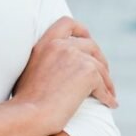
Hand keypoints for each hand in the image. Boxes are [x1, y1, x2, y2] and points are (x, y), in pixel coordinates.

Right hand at [12, 17, 116, 134]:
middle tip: (102, 73)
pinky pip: (104, 85)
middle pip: (90, 44)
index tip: (87, 40)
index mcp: (44, 43)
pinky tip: (110, 104)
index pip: (67, 23)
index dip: (81, 30)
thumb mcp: (30, 69)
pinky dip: (108, 96)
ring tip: (109, 93)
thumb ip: (46, 59)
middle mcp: (61, 46)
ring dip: (107, 80)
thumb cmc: (26, 99)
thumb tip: (59, 67)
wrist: (30, 113)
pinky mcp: (88, 73)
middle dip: (99, 58)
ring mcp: (75, 57)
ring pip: (100, 66)